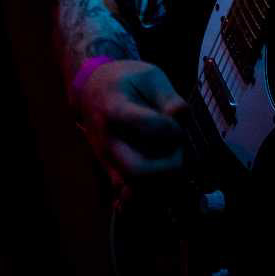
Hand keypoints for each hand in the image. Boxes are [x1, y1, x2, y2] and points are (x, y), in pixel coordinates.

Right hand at [71, 59, 188, 199]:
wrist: (92, 91)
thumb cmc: (126, 82)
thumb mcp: (150, 76)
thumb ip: (169, 97)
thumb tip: (181, 117)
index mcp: (115, 108)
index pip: (149, 127)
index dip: (172, 129)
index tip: (177, 125)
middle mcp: (107, 139)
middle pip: (137, 169)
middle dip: (168, 165)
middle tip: (177, 151)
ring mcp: (106, 159)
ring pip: (133, 188)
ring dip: (161, 181)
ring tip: (170, 163)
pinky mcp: (109, 171)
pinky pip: (126, 197)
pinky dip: (145, 199)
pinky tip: (160, 187)